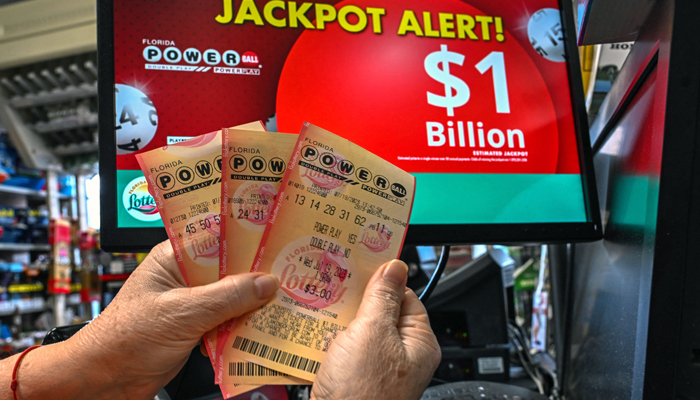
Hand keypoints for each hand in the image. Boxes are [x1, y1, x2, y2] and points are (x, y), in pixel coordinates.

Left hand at [69, 240, 279, 398]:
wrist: (102, 382)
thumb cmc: (123, 340)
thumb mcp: (181, 313)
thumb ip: (226, 297)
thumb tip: (266, 283)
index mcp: (174, 257)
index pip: (218, 235)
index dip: (249, 235)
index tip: (279, 237)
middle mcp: (185, 276)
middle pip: (231, 267)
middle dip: (258, 273)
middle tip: (291, 273)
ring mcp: (192, 303)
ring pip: (233, 296)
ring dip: (254, 303)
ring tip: (285, 301)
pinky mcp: (196, 328)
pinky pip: (229, 321)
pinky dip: (245, 326)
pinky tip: (264, 328)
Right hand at [311, 260, 440, 399]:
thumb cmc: (363, 393)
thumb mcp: (373, 332)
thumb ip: (383, 297)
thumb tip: (395, 266)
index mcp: (417, 342)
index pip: (405, 297)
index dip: (383, 281)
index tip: (362, 267)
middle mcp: (400, 357)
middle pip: (378, 313)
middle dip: (355, 303)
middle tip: (336, 288)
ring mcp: (376, 370)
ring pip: (357, 332)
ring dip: (338, 323)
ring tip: (321, 313)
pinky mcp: (353, 380)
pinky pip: (342, 351)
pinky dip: (328, 342)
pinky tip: (314, 338)